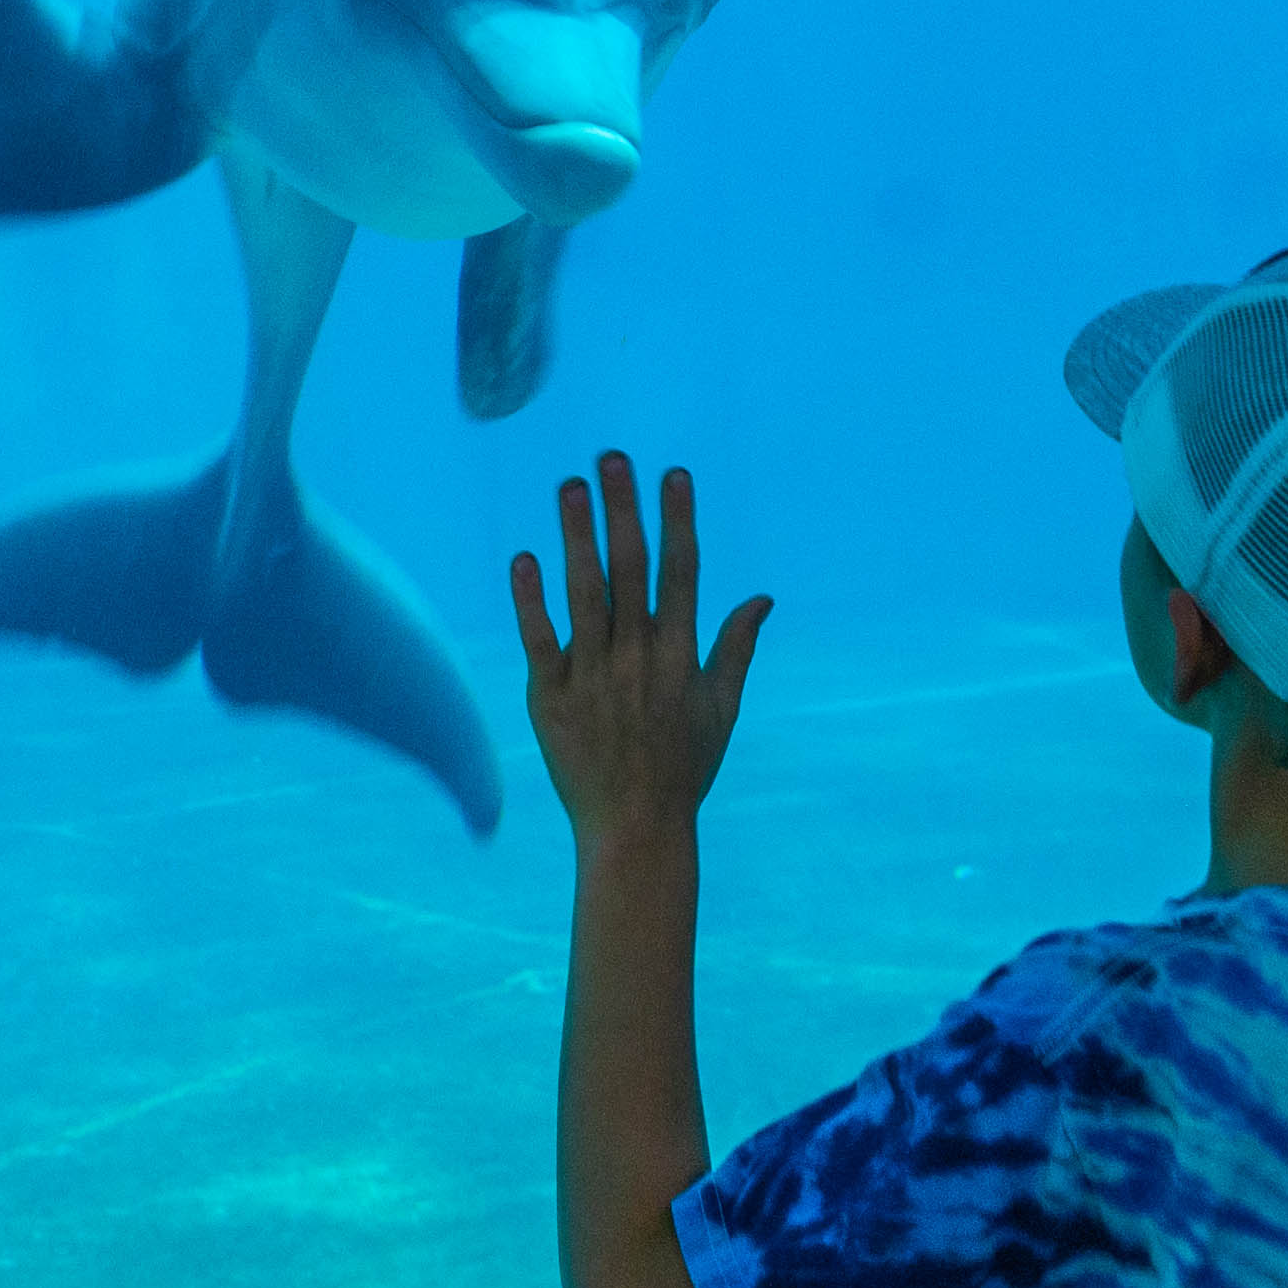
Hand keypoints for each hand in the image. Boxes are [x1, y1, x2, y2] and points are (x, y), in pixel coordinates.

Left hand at [509, 451, 771, 854]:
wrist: (635, 829)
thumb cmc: (683, 767)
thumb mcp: (721, 708)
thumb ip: (737, 648)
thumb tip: (763, 596)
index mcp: (681, 657)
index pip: (681, 574)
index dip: (677, 521)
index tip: (674, 474)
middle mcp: (638, 660)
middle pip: (630, 572)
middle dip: (622, 511)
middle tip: (611, 458)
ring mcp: (592, 678)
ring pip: (584, 595)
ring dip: (576, 538)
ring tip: (569, 488)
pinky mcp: (550, 699)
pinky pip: (539, 641)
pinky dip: (531, 600)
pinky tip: (523, 558)